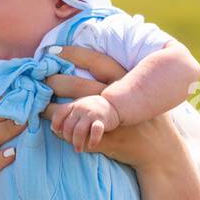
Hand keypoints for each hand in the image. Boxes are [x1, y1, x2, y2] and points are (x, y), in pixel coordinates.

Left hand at [40, 46, 183, 172]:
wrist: (160, 149)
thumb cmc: (147, 121)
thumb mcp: (139, 95)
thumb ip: (121, 84)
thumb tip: (98, 74)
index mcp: (125, 80)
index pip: (97, 61)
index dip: (74, 54)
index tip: (53, 50)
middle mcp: (117, 95)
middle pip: (80, 84)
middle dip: (56, 80)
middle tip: (39, 78)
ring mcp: (111, 115)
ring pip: (77, 107)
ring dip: (55, 108)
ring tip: (39, 106)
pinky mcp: (106, 134)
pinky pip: (79, 130)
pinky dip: (66, 129)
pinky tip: (54, 129)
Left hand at [53, 94, 119, 151]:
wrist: (114, 104)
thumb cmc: (92, 109)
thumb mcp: (78, 107)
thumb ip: (67, 115)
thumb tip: (53, 129)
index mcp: (74, 105)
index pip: (59, 113)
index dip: (56, 123)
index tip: (57, 131)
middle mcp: (81, 108)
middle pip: (68, 126)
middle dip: (68, 138)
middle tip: (72, 144)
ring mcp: (91, 114)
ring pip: (79, 130)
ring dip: (77, 142)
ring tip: (78, 150)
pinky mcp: (102, 120)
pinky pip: (95, 131)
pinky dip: (92, 140)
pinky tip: (91, 145)